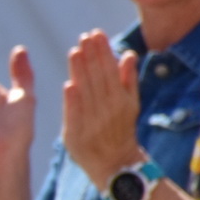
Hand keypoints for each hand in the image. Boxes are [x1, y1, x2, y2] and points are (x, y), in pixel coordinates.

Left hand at [60, 30, 141, 186]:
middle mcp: (108, 110)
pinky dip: (73, 101)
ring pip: (86, 93)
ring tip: (75, 51)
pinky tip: (69, 84)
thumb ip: (127, 80)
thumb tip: (128, 54)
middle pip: (98, 78)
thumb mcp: (130, 105)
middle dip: (91, 56)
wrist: (115, 165)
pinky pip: (76, 116)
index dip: (102, 52)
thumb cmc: (121, 130)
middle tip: (84, 36)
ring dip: (80, 73)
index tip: (95, 34)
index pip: (110, 70)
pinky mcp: (77, 136)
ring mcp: (92, 123)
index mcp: (121, 101)